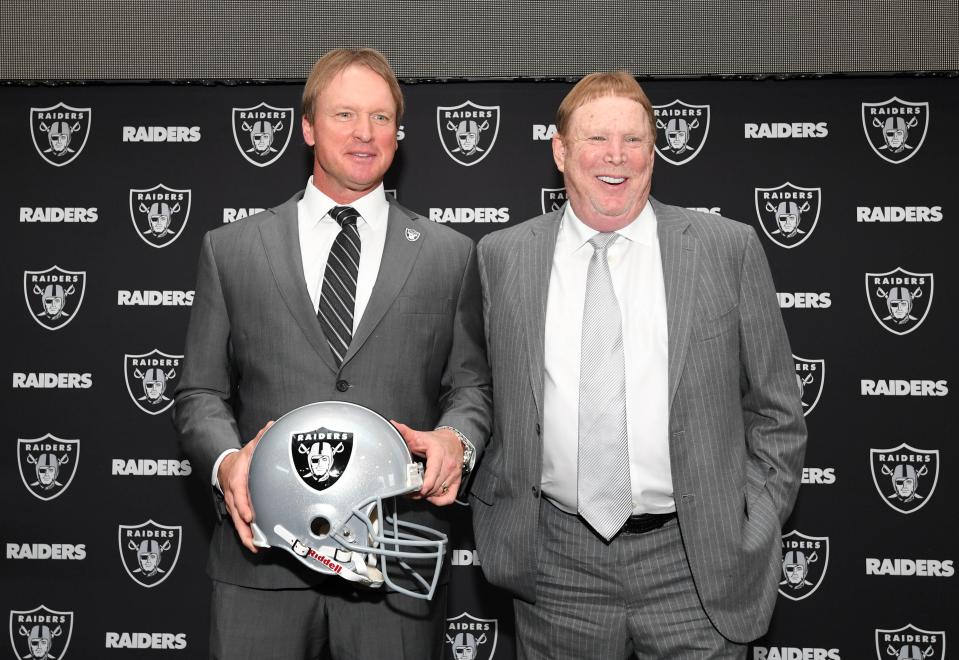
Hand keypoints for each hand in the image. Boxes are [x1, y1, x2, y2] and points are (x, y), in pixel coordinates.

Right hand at [217, 421, 272, 551]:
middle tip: (252, 541)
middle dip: (243, 528)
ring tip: (254, 547)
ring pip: (237, 522)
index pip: (238, 494)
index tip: (248, 516)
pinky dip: (246, 534)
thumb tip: (271, 426)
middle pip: (236, 513)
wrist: (225, 467)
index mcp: (237, 479)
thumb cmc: (241, 460)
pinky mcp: (237, 510)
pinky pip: (240, 524)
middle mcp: (233, 494)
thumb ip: (260, 439)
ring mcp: (234, 504)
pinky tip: (255, 544)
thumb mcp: (250, 448)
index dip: (243, 505)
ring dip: (245, 535)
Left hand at [391, 421, 462, 505]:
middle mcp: (448, 465)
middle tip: (409, 492)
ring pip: (440, 492)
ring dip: (427, 496)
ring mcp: (454, 474)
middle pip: (435, 486)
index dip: (425, 484)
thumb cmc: (436, 441)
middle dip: (421, 492)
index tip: (416, 490)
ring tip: (417, 493)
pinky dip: (439, 500)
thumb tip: (393, 425)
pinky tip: (431, 496)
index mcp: (438, 454)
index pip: (434, 472)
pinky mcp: (457, 481)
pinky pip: (449, 497)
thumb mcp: (420, 436)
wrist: (454, 441)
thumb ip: (406, 432)